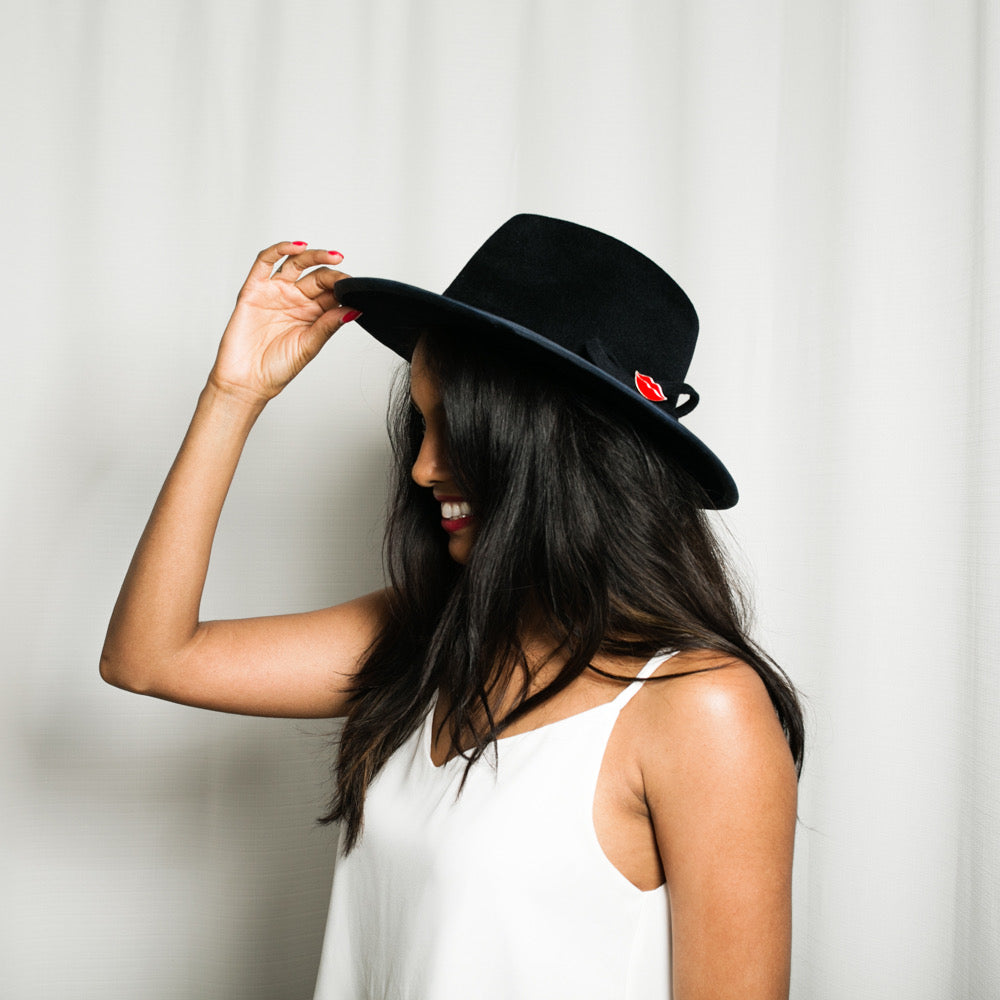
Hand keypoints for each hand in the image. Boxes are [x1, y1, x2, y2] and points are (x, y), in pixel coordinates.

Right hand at [209, 241, 357, 403]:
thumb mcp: (309, 346)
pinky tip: (297, 247)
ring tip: (332, 257)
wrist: (246, 381)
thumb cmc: (277, 369)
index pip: (331, 292)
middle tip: (344, 276)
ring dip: (314, 256)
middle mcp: (295, 300)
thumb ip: (328, 326)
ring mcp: (275, 292)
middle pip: (317, 276)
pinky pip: (265, 262)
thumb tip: (353, 310)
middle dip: (332, 273)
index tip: (356, 289)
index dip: (344, 287)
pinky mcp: (254, 289)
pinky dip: (279, 250)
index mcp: (312, 314)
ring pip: (296, 264)